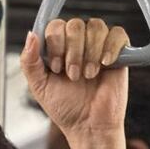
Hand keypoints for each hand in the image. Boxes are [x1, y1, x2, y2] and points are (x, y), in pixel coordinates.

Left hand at [21, 19, 129, 137]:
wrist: (88, 124)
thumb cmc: (64, 106)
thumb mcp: (39, 85)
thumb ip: (29, 61)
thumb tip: (31, 34)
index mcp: (58, 47)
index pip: (55, 25)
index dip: (55, 43)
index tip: (56, 68)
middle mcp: (78, 42)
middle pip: (75, 25)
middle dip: (72, 52)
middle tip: (72, 75)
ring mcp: (99, 45)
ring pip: (96, 26)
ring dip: (89, 53)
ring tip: (87, 75)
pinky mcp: (120, 52)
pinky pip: (118, 33)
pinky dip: (110, 47)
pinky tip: (104, 64)